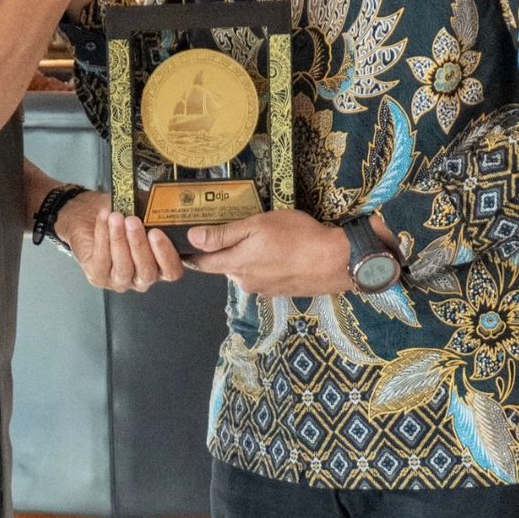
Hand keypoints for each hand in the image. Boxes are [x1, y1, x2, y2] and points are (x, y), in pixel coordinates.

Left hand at [55, 192, 184, 291]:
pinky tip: (104, 219)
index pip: (172, 270)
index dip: (168, 255)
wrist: (90, 215)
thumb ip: (153, 211)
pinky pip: (103, 260)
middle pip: (148, 271)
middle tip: (133, 221)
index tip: (158, 232)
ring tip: (116, 218)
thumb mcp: (141, 210)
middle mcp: (144, 277)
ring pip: (124, 268)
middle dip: (139, 245)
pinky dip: (103, 236)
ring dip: (119, 240)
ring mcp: (122, 280)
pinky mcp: (100, 277)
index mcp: (160, 264)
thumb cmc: (121, 214)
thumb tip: (158, 202)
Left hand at [185, 210, 351, 296]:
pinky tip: (279, 252)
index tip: (183, 244)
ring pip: (245, 270)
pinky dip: (265, 264)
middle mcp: (245, 283)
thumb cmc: (295, 236)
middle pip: (225, 266)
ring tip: (263, 238)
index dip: (191, 253)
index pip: (202, 263)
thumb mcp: (256, 226)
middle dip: (225, 251)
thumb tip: (192, 239)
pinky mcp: (280, 291)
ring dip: (248, 257)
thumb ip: (223, 235)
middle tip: (234, 229)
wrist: (334, 261)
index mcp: (235, 265)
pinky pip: (263, 276)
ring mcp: (264, 290)